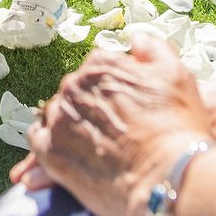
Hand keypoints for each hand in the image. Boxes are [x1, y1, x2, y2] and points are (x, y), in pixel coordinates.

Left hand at [20, 35, 213, 215]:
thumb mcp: (176, 76)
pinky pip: (38, 140)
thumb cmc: (176, 127)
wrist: (167, 177)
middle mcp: (74, 85)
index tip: (124, 109)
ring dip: (70, 125)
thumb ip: (154, 49)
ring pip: (57, 114)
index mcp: (101, 64)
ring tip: (90, 145)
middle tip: (111, 131)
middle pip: (76, 93)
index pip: (97, 71)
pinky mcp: (50, 151)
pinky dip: (48, 144)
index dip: (113, 91)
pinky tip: (65, 153)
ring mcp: (59, 118)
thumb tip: (136, 38)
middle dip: (90, 108)